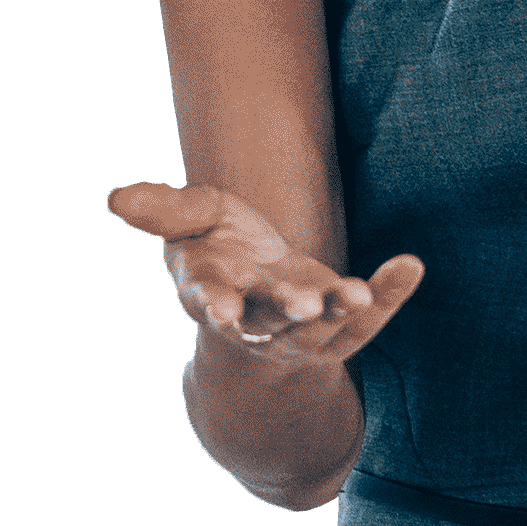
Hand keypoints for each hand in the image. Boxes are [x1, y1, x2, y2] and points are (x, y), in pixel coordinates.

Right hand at [108, 181, 421, 365]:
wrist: (259, 295)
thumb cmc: (220, 252)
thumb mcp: (191, 224)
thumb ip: (163, 212)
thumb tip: (116, 197)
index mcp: (213, 294)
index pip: (210, 302)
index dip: (215, 305)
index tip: (220, 310)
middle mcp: (257, 318)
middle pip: (271, 320)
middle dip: (285, 313)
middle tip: (302, 306)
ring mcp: (301, 326)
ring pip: (320, 328)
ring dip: (338, 312)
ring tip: (359, 294)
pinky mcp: (339, 323)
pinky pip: (368, 316)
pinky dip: (389, 292)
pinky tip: (410, 266)